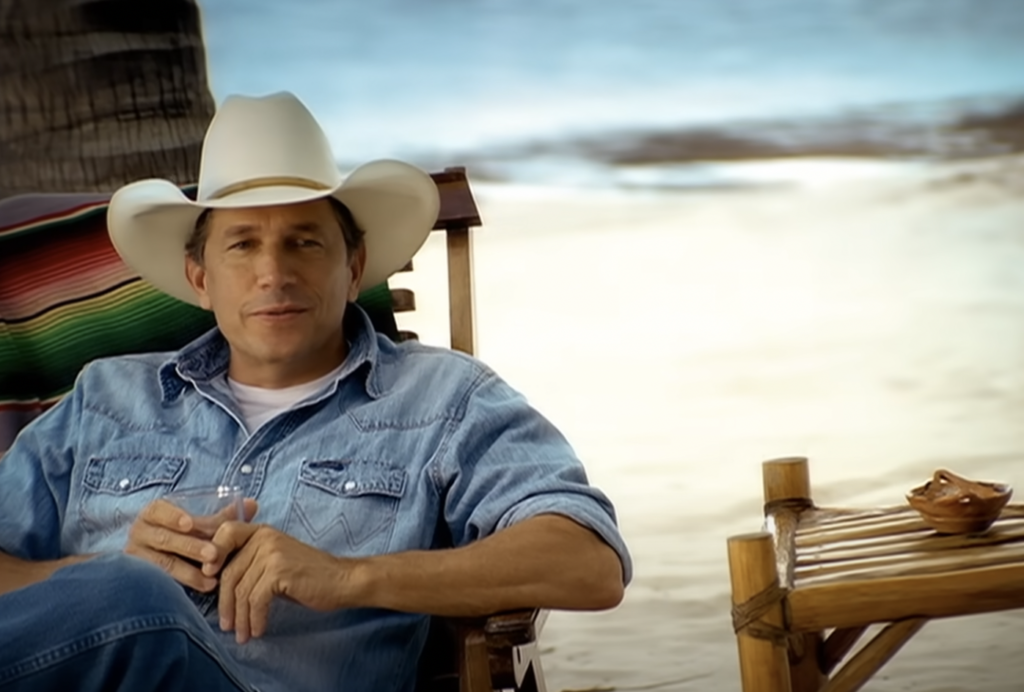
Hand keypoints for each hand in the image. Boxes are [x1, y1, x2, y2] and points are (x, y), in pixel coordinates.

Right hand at [124, 498, 257, 591]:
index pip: (158, 510)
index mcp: (153, 514)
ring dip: (189, 571)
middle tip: (213, 554)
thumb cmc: (186, 537)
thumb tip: (253, 504)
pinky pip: (161, 582)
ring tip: (213, 579)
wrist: (158, 561)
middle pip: (164, 539)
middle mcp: (140, 533)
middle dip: (191, 546)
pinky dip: (184, 584)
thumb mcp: (202, 525)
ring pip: (163, 564)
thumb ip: (224, 517)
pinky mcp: (141, 578)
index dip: (173, 516)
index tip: (190, 523)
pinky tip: (203, 587)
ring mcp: (137, 557)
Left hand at [205, 523, 353, 643]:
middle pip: (230, 571)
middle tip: (227, 625)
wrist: (342, 580)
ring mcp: (273, 552)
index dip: (212, 555)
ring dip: (240, 617)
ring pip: (242, 589)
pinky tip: (258, 629)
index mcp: (262, 531)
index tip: (208, 581)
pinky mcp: (280, 571)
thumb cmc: (309, 575)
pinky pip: (256, 599)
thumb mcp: (276, 561)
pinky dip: (254, 619)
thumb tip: (220, 583)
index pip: (225, 533)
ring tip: (242, 634)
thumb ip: (251, 563)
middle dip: (225, 603)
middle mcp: (265, 537)